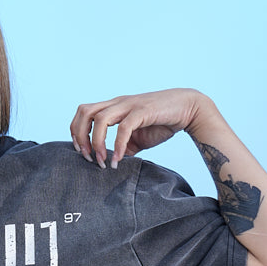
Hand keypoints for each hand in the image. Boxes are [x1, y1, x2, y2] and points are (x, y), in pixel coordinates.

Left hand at [70, 88, 210, 168]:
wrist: (189, 109)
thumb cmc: (163, 122)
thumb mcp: (138, 138)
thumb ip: (123, 147)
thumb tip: (111, 161)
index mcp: (114, 107)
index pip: (83, 113)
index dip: (77, 132)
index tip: (82, 153)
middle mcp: (118, 103)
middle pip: (84, 111)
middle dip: (80, 136)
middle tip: (87, 157)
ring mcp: (129, 105)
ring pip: (99, 118)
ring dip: (96, 143)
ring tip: (102, 162)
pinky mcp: (143, 110)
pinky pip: (123, 128)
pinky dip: (117, 146)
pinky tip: (118, 160)